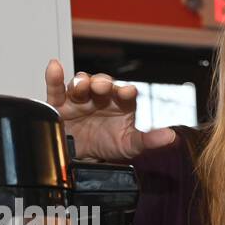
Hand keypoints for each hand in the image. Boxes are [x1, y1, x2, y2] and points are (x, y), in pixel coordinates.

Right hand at [44, 59, 176, 162]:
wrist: (81, 158)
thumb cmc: (107, 144)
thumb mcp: (130, 145)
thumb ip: (148, 140)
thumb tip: (170, 136)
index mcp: (120, 103)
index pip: (125, 93)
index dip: (126, 91)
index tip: (129, 92)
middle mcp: (100, 97)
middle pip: (102, 83)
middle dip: (102, 83)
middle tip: (103, 86)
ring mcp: (80, 98)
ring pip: (80, 83)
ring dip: (81, 81)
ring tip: (82, 86)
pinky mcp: (59, 104)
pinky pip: (55, 88)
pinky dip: (54, 77)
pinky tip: (55, 67)